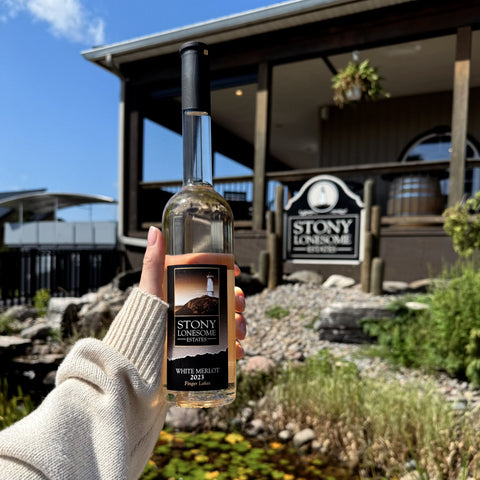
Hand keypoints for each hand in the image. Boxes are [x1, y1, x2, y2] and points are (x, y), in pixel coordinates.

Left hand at [139, 226, 245, 358]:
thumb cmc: (141, 325)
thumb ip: (154, 262)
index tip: (235, 271)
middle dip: (238, 300)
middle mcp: (193, 313)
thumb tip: (154, 230)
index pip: (210, 280)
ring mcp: (199, 333)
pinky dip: (236, 349)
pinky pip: (226, 349)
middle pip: (225, 301)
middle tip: (238, 305)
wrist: (138, 365)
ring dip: (240, 324)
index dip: (227, 274)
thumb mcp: (151, 290)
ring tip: (238, 332)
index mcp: (183, 295)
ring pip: (230, 323)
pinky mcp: (202, 353)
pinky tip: (237, 350)